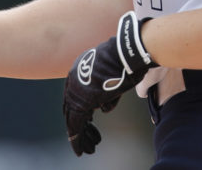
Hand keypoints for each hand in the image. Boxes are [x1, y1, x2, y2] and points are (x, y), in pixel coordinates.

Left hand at [63, 11, 154, 155]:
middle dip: (78, 125)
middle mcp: (73, 77)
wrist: (130, 52)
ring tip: (85, 149)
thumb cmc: (129, 60)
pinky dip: (78, 138)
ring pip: (72, 118)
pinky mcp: (82, 100)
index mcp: (80, 67)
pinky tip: (82, 149)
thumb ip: (107, 93)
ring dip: (79, 136)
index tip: (88, 122)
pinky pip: (76, 124)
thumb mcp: (116, 76)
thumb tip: (103, 107)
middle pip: (71, 106)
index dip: (80, 110)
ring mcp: (76, 88)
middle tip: (84, 140)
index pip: (75, 94)